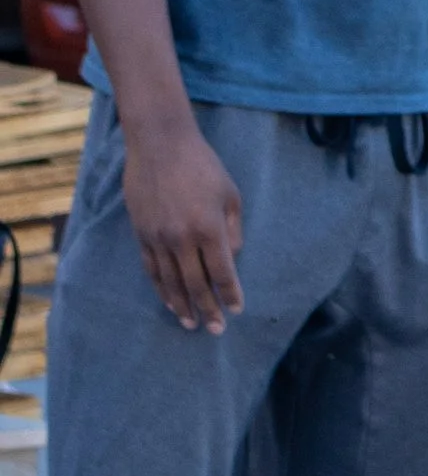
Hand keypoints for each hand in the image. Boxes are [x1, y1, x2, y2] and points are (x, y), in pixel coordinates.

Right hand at [122, 117, 243, 331]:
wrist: (160, 145)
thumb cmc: (203, 166)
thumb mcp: (231, 194)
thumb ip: (233, 231)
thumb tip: (231, 260)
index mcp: (209, 228)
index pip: (222, 272)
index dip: (230, 294)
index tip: (237, 310)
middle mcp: (182, 239)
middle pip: (196, 284)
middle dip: (208, 309)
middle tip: (216, 330)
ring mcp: (158, 239)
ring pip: (171, 282)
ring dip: (183, 306)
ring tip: (192, 324)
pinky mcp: (141, 235)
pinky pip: (152, 271)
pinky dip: (162, 290)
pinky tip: (170, 301)